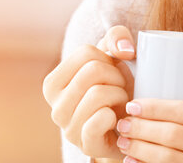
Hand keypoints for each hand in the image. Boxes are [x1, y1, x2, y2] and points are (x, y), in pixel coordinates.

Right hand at [42, 25, 136, 159]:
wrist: (129, 126)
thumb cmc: (118, 88)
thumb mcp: (115, 56)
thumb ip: (117, 37)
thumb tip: (124, 49)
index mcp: (54, 83)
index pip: (85, 52)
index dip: (108, 58)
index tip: (111, 72)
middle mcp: (55, 106)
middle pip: (92, 71)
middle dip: (117, 76)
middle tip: (120, 88)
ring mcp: (68, 128)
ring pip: (98, 93)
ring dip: (120, 95)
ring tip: (120, 103)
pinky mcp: (86, 145)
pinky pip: (100, 119)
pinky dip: (116, 115)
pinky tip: (116, 119)